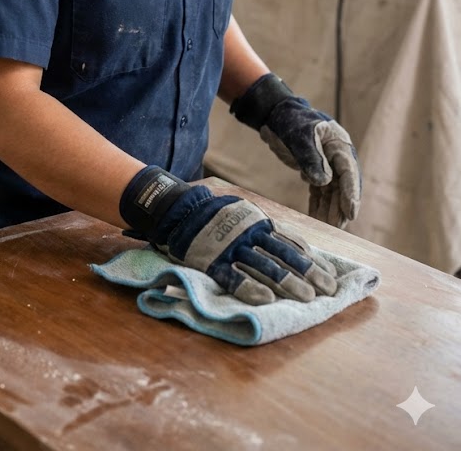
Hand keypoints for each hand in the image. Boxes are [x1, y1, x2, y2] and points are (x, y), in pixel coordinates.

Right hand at [120, 166, 337, 304]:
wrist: (179, 210)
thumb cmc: (218, 217)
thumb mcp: (247, 215)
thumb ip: (270, 231)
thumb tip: (301, 249)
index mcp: (259, 223)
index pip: (292, 245)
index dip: (313, 262)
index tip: (331, 277)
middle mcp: (249, 234)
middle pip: (284, 257)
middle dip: (308, 275)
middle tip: (327, 292)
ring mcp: (231, 248)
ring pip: (264, 267)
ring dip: (287, 283)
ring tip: (306, 298)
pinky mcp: (212, 261)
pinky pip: (233, 277)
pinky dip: (250, 288)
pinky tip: (266, 300)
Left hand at [231, 73, 361, 227]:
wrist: (276, 116)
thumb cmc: (291, 121)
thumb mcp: (300, 135)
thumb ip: (311, 157)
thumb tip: (325, 182)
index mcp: (339, 145)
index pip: (348, 172)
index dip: (350, 193)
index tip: (351, 212)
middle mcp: (336, 158)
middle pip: (342, 186)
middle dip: (340, 208)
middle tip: (337, 229)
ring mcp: (327, 166)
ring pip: (331, 193)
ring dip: (329, 211)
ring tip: (327, 230)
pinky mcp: (315, 173)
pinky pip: (319, 193)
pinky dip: (318, 206)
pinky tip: (316, 221)